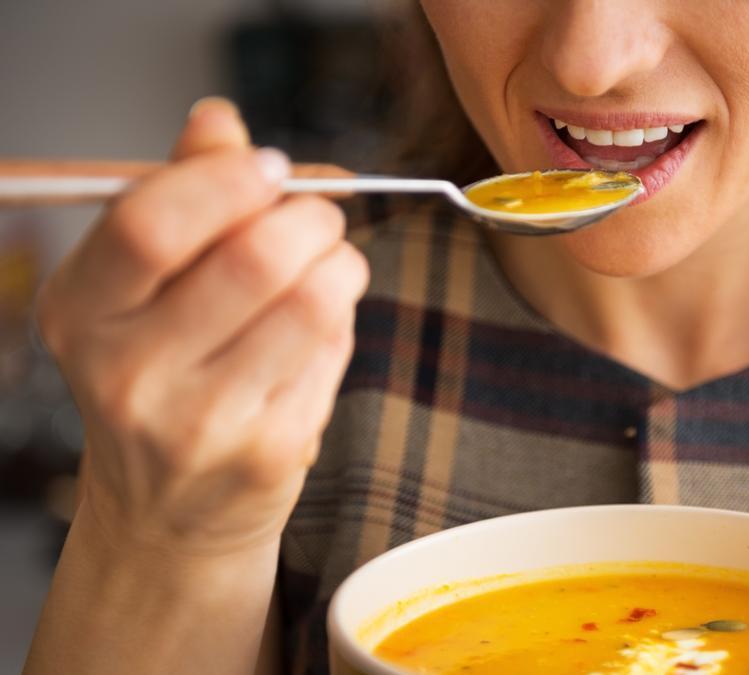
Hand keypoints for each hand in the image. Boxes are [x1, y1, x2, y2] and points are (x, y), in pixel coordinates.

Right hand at [37, 98, 367, 556]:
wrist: (166, 516)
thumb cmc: (161, 379)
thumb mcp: (141, 288)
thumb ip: (180, 194)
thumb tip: (218, 118)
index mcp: (81, 312)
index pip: (152, 223)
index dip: (228, 180)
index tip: (269, 168)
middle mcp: (127, 372)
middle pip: (252, 258)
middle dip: (310, 218)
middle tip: (319, 217)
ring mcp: (199, 422)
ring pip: (313, 302)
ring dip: (340, 264)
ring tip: (329, 267)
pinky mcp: (267, 453)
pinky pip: (334, 351)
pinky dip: (342, 321)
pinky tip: (318, 331)